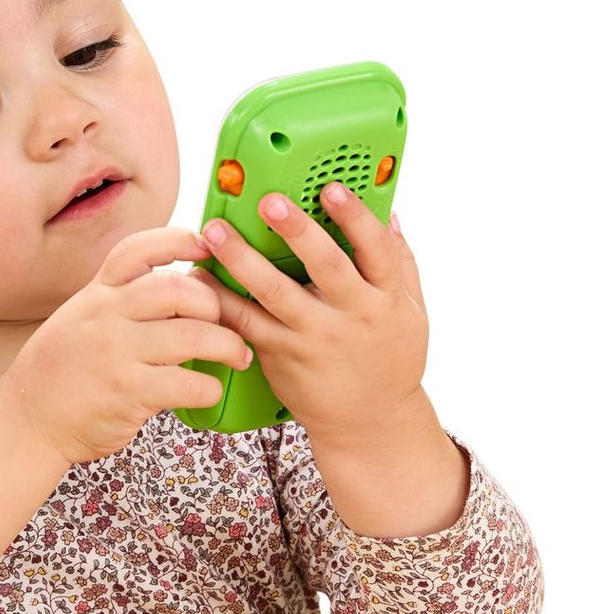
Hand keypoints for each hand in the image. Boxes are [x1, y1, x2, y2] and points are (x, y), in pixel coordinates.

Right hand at [0, 225, 252, 467]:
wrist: (28, 419)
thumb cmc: (61, 369)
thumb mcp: (80, 318)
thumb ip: (119, 301)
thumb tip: (176, 287)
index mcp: (97, 294)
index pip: (136, 250)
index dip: (176, 240)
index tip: (205, 245)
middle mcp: (106, 317)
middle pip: (174, 289)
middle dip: (211, 301)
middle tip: (226, 319)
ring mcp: (116, 354)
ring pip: (190, 335)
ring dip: (226, 344)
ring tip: (238, 355)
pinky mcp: (128, 393)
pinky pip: (186, 383)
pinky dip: (209, 386)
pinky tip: (210, 389)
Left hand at [193, 186, 427, 438]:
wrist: (370, 425)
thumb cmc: (391, 361)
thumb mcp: (412, 313)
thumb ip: (400, 263)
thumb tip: (389, 214)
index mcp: (386, 299)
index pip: (376, 250)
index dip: (355, 217)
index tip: (333, 189)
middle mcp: (352, 316)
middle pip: (325, 266)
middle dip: (297, 231)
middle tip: (269, 201)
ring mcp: (314, 338)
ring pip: (275, 294)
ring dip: (242, 260)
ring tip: (216, 231)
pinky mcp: (281, 356)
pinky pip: (246, 324)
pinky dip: (221, 300)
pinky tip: (201, 277)